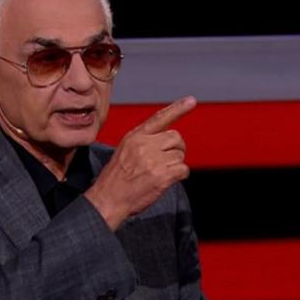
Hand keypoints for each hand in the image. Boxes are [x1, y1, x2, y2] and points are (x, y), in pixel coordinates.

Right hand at [85, 96, 195, 230]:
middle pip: (176, 138)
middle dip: (177, 148)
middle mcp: (144, 145)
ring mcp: (154, 160)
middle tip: (168, 160)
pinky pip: (183, 169)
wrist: (108, 199)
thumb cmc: (115, 179)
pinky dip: (179, 175)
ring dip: (175, 165)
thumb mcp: (124, 151)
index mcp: (135, 137)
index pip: (159, 117)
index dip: (178, 108)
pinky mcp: (162, 175)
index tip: (191, 101)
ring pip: (180, 155)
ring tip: (159, 173)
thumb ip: (143, 142)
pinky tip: (167, 180)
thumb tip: (165, 141)